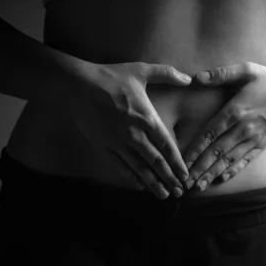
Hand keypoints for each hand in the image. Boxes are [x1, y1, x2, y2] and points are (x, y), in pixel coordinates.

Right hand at [67, 61, 191, 198]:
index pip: (167, 146)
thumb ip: (167, 74)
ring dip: (152, 183)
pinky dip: (131, 176)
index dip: (177, 163)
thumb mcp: (140, 70)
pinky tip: (139, 184)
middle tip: (179, 192)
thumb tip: (189, 79)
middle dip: (169, 179)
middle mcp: (134, 134)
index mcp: (146, 118)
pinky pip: (119, 166)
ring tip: (163, 195)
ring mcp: (117, 142)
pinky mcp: (103, 146)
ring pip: (139, 168)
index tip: (185, 176)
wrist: (76, 86)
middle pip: (156, 162)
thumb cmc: (109, 77)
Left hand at [182, 62, 265, 190]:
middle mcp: (244, 128)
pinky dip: (233, 171)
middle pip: (217, 152)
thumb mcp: (247, 69)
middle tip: (185, 183)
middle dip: (200, 169)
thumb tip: (196, 77)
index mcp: (236, 111)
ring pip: (229, 160)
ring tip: (198, 186)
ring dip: (212, 174)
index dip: (195, 150)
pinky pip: (245, 161)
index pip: (210, 134)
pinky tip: (221, 180)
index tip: (182, 162)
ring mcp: (254, 139)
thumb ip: (221, 73)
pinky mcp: (262, 145)